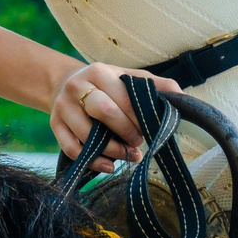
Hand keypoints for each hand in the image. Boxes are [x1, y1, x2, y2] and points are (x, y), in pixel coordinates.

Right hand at [49, 63, 182, 164]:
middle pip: (104, 112)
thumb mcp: (127, 77)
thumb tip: (182, 97)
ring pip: (88, 135)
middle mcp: (77, 87)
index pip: (123, 97)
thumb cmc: (105, 84)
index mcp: (98, 72)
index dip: (139, 117)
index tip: (149, 129)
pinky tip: (109, 166)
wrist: (65, 84)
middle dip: (126, 132)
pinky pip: (72, 148)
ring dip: (113, 150)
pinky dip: (92, 162)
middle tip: (138, 142)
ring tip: (129, 155)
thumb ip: (156, 85)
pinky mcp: (54, 125)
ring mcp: (63, 107)